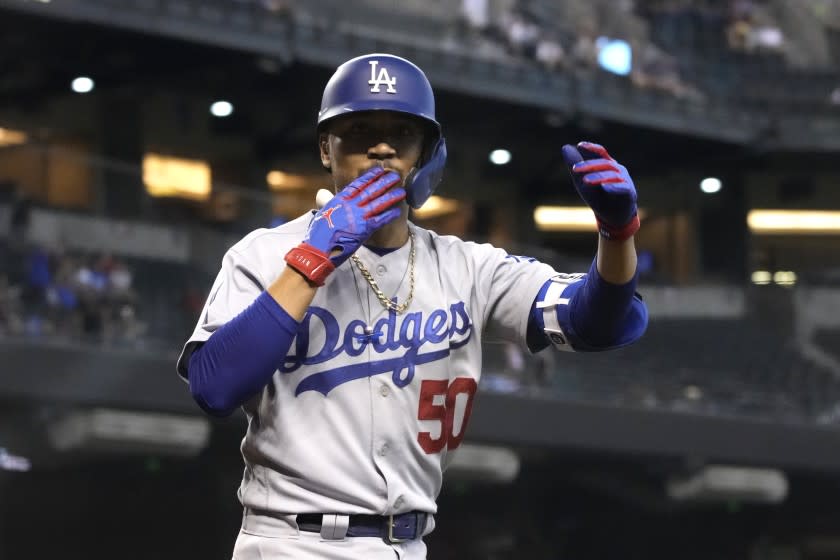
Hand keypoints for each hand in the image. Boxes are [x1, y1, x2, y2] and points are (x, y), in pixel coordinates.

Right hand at [284, 167, 404, 284]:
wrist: (318, 249)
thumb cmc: (317, 233)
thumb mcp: (321, 212)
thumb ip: (326, 201)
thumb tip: (323, 193)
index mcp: (340, 200)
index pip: (358, 184)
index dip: (370, 177)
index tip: (379, 170)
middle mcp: (351, 206)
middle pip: (371, 191)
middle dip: (384, 182)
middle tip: (395, 176)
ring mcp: (358, 217)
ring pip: (378, 204)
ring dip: (391, 197)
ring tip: (402, 191)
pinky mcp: (364, 230)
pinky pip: (380, 221)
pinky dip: (389, 216)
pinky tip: (397, 211)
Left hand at [561, 141, 638, 240]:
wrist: (612, 216)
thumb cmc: (598, 196)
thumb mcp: (583, 181)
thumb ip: (576, 166)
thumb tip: (565, 147)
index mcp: (607, 165)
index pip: (600, 153)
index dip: (591, 148)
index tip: (580, 145)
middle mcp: (617, 170)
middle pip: (604, 163)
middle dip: (588, 165)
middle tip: (574, 169)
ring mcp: (625, 181)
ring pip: (612, 175)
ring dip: (598, 176)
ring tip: (585, 181)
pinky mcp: (629, 193)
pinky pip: (623, 187)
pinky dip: (614, 187)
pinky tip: (605, 187)